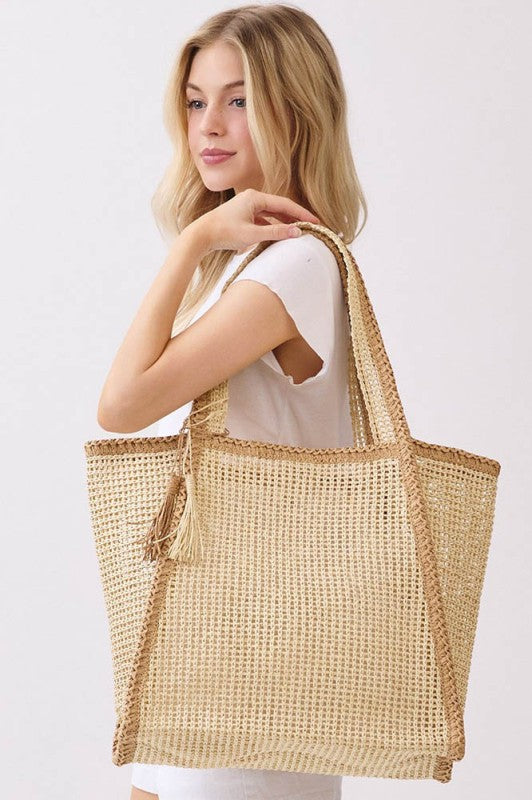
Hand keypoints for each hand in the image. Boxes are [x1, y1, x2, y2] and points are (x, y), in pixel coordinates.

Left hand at [190, 189, 321, 255]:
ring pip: (272, 214)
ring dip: (285, 222)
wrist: (201, 235)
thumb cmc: (224, 233)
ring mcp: (247, 207)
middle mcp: (252, 199)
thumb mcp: (253, 234)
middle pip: (280, 207)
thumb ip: (276, 233)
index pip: (285, 204)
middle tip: (312, 226)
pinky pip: (263, 219)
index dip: (301, 213)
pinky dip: (273, 226)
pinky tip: (280, 234)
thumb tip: (297, 232)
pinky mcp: (243, 216)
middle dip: (295, 217)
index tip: (315, 222)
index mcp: (255, 197)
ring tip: (299, 230)